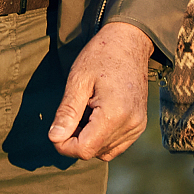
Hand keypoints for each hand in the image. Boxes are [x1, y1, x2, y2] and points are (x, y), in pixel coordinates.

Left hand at [48, 21, 152, 159]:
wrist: (129, 42)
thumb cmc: (101, 56)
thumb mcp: (78, 80)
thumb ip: (67, 112)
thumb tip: (54, 138)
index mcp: (115, 114)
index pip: (84, 149)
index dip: (64, 145)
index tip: (56, 129)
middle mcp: (130, 125)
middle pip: (94, 152)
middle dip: (75, 140)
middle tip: (71, 112)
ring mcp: (137, 126)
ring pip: (105, 151)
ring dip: (89, 139)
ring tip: (84, 111)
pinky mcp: (139, 125)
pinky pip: (116, 144)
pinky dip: (101, 137)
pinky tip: (95, 116)